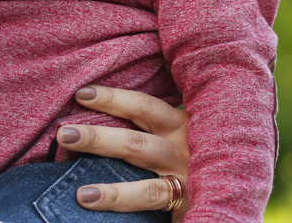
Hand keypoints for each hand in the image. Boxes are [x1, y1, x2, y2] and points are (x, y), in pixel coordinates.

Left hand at [56, 85, 189, 220]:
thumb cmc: (195, 164)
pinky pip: (146, 194)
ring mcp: (183, 168)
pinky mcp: (185, 197)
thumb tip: (107, 116)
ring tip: (67, 142)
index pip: (144, 105)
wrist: (228, 195)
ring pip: (137, 149)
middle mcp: (182, 141)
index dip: (113, 98)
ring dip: (100, 143)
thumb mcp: (181, 141)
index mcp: (181, 124)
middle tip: (63, 128)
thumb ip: (154, 129)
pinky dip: (116, 195)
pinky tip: (87, 197)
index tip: (81, 93)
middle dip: (98, 124)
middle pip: (137, 125)